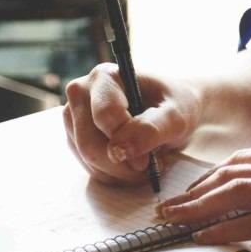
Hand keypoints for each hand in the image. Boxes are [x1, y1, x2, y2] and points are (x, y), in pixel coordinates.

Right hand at [63, 63, 201, 184]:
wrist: (171, 110)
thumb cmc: (175, 106)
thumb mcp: (176, 116)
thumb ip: (151, 129)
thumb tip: (118, 151)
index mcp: (105, 77)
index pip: (104, 116)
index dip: (126, 143)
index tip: (148, 159)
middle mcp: (81, 92)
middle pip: (89, 143)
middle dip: (121, 164)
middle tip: (148, 166)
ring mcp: (74, 116)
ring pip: (87, 159)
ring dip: (119, 172)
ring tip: (145, 163)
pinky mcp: (75, 137)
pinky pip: (89, 167)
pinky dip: (113, 175)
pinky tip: (132, 165)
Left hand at [156, 147, 250, 251]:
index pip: (243, 161)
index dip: (210, 177)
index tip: (190, 192)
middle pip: (231, 174)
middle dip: (193, 192)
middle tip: (168, 209)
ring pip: (236, 194)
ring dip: (198, 209)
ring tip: (174, 222)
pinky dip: (225, 229)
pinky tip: (205, 237)